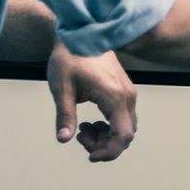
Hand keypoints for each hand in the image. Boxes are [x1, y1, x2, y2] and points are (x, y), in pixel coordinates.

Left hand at [46, 44, 137, 162]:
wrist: (80, 33)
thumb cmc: (69, 58)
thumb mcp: (62, 88)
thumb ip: (65, 116)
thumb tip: (63, 139)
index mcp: (114, 96)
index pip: (123, 136)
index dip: (109, 153)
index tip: (90, 156)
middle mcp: (126, 96)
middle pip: (126, 135)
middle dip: (104, 145)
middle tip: (79, 136)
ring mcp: (127, 92)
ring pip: (125, 127)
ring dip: (106, 136)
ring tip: (83, 128)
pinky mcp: (124, 90)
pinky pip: (124, 117)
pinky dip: (109, 126)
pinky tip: (91, 121)